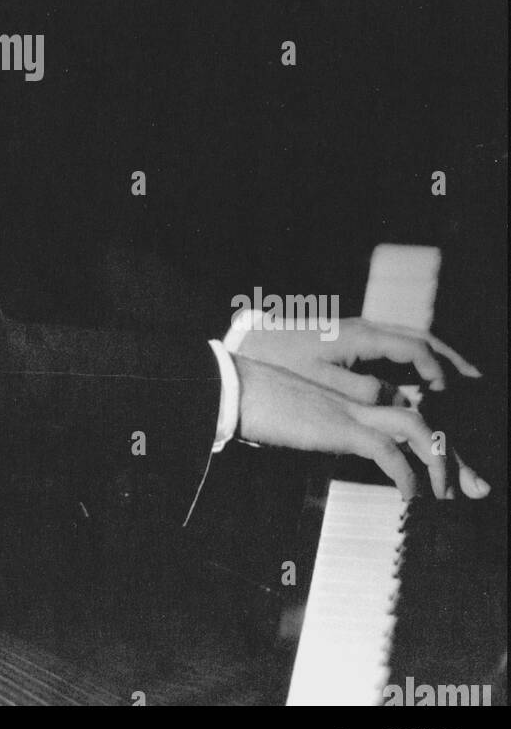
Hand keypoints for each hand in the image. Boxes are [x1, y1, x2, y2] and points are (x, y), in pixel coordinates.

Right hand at [233, 356, 490, 500]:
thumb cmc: (253, 404)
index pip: (402, 412)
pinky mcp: (338, 426)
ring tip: (446, 495)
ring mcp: (349, 410)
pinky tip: (408, 496)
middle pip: (421, 418)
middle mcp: (356, 401)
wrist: (232, 389)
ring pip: (415, 426)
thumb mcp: (291, 420)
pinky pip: (385, 450)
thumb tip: (315, 444)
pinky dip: (404, 475)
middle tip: (474, 488)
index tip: (444, 471)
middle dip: (451, 454)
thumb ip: (312, 428)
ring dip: (437, 461)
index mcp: (347, 398)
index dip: (428, 440)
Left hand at [235, 313, 480, 399]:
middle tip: (477, 379)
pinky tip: (423, 374)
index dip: (436, 372)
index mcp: (362, 336)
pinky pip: (395, 343)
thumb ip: (364, 391)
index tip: (448, 395)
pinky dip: (417, 356)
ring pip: (409, 337)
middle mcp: (366, 328)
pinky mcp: (352, 338)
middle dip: (450, 358)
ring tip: (461, 376)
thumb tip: (401, 400)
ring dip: (437, 355)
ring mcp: (359, 331)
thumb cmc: (283, 363)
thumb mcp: (322, 382)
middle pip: (420, 337)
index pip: (414, 349)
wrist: (252, 341)